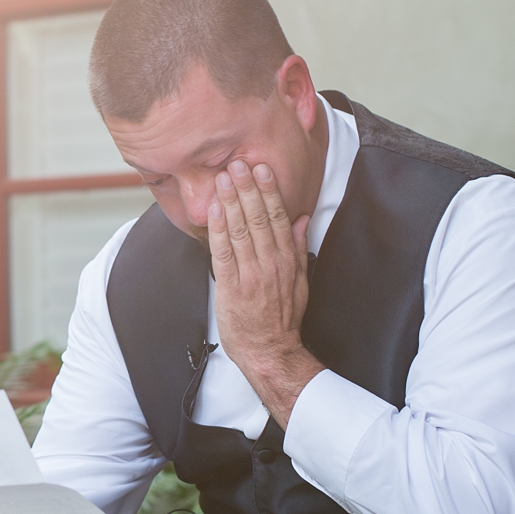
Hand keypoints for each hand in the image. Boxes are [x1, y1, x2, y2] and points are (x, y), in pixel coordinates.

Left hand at [208, 160, 324, 426]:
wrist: (270, 350)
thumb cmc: (283, 317)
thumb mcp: (300, 280)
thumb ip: (298, 247)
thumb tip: (300, 218)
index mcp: (287, 260)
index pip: (277, 218)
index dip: (268, 191)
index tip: (261, 169)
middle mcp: (270, 264)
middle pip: (258, 218)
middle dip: (247, 188)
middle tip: (238, 163)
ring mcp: (251, 275)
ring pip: (240, 230)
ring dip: (231, 201)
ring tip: (224, 178)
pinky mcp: (232, 287)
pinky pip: (223, 252)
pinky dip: (218, 229)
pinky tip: (214, 209)